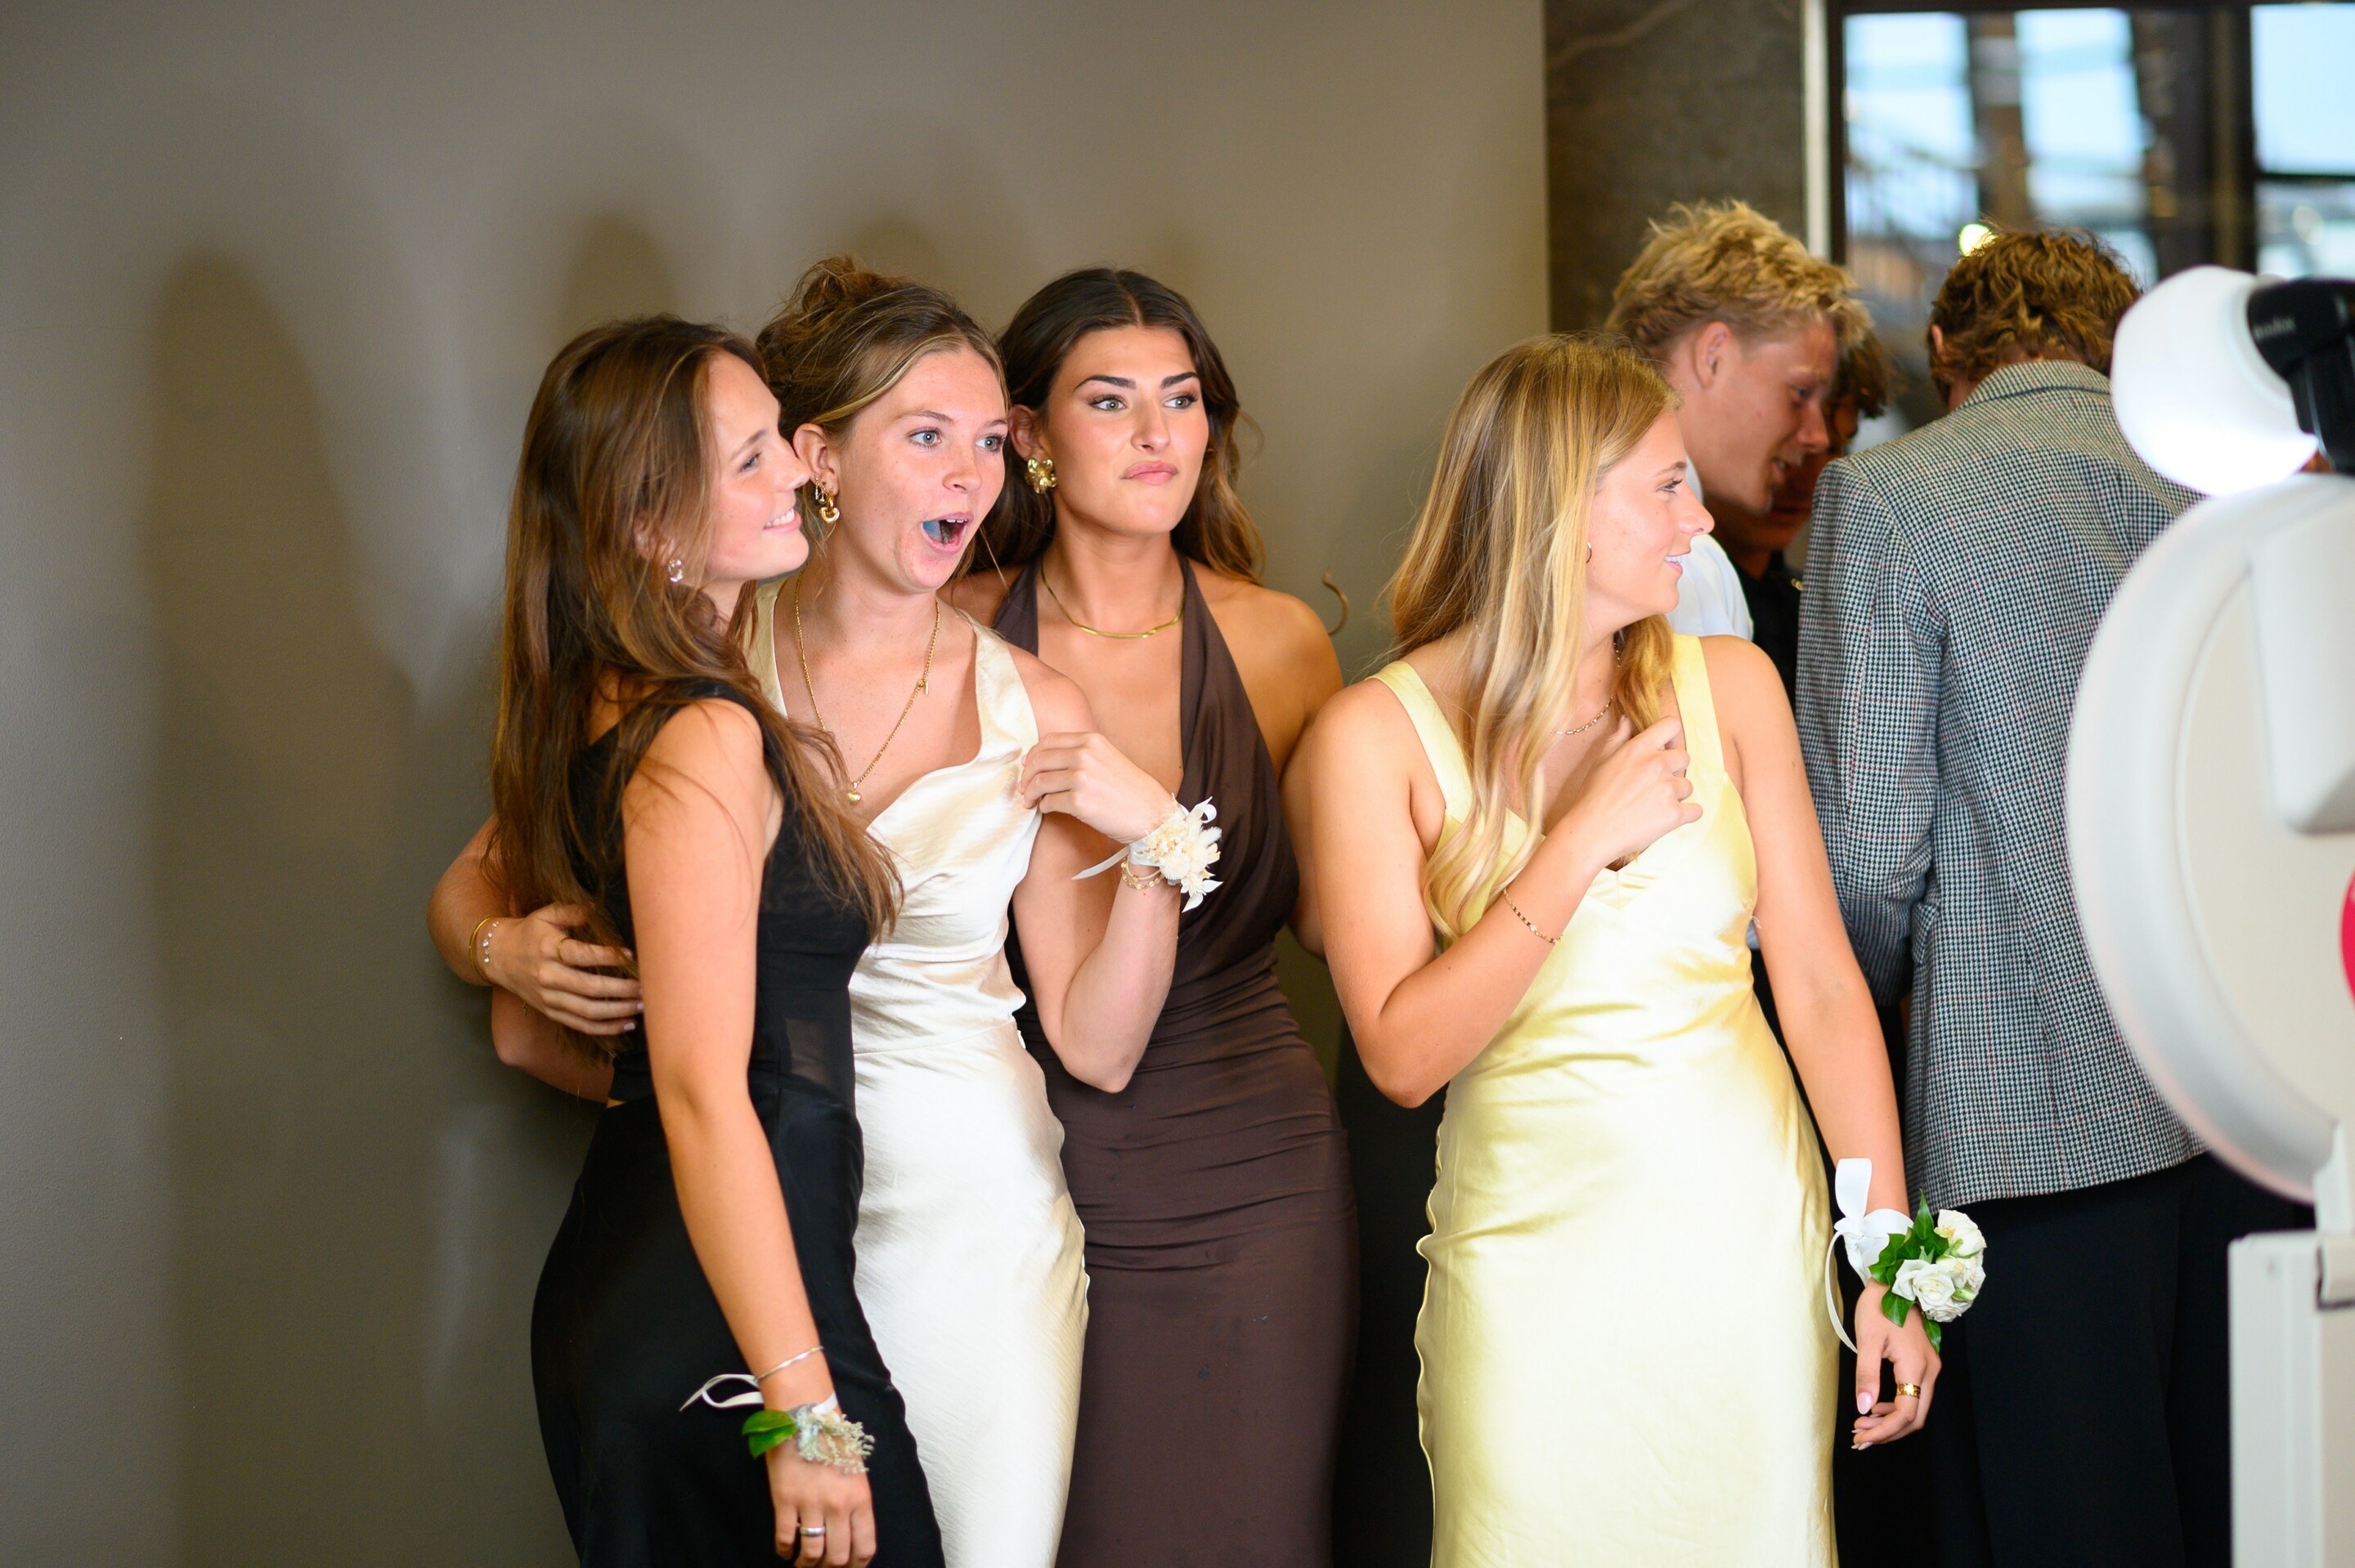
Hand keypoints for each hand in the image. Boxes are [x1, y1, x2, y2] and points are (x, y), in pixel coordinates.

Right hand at [482, 902, 641, 1035]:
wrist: (498, 957)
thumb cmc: (529, 932)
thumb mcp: (546, 914)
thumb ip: (573, 911)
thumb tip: (599, 907)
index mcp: (548, 950)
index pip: (582, 956)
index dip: (608, 957)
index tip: (632, 956)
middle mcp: (548, 977)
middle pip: (589, 988)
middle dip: (621, 990)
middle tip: (646, 987)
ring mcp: (548, 998)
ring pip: (587, 1011)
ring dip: (617, 1012)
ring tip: (641, 1006)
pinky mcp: (550, 1012)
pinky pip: (580, 1024)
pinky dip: (604, 1028)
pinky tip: (626, 1024)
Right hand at [768, 1441, 875, 1564]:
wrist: (806, 1415)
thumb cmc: (833, 1440)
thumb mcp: (856, 1472)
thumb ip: (855, 1504)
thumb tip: (849, 1535)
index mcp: (860, 1498)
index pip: (864, 1547)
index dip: (856, 1567)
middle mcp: (838, 1505)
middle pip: (838, 1556)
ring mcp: (811, 1503)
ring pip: (812, 1552)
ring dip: (806, 1563)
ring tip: (802, 1562)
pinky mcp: (785, 1499)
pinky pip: (785, 1537)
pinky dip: (784, 1550)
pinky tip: (785, 1550)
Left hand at [1017, 732, 1174, 844]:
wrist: (1152, 814)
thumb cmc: (1131, 790)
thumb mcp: (1108, 758)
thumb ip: (1081, 754)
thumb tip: (1045, 759)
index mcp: (1092, 740)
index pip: (1048, 741)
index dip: (1033, 754)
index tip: (1027, 766)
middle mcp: (1085, 755)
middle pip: (1040, 760)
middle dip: (1027, 776)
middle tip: (1024, 788)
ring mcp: (1082, 778)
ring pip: (1039, 782)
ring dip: (1030, 793)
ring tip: (1030, 801)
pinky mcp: (1079, 802)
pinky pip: (1049, 802)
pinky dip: (1044, 806)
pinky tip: (1048, 809)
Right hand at [1556, 716, 1699, 870]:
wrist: (1591, 833)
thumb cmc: (1592, 797)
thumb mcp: (1601, 761)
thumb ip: (1618, 737)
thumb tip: (1626, 719)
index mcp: (1639, 748)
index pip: (1671, 726)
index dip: (1672, 737)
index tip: (1667, 748)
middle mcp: (1656, 765)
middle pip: (1685, 757)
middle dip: (1674, 770)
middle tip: (1655, 785)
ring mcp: (1667, 790)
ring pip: (1688, 786)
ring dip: (1676, 795)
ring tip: (1653, 806)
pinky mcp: (1675, 814)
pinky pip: (1695, 810)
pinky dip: (1685, 815)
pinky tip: (1667, 818)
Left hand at [1851, 1283, 1938, 1447]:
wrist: (1895, 1282)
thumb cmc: (1879, 1306)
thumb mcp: (1867, 1339)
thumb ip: (1866, 1375)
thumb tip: (1863, 1408)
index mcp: (1916, 1366)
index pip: (1905, 1413)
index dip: (1884, 1431)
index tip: (1861, 1439)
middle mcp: (1930, 1371)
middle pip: (1915, 1418)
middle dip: (1888, 1432)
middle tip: (1860, 1438)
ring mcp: (1930, 1368)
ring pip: (1916, 1409)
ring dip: (1891, 1422)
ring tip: (1863, 1425)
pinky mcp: (1925, 1364)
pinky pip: (1915, 1396)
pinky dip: (1896, 1408)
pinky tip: (1876, 1408)